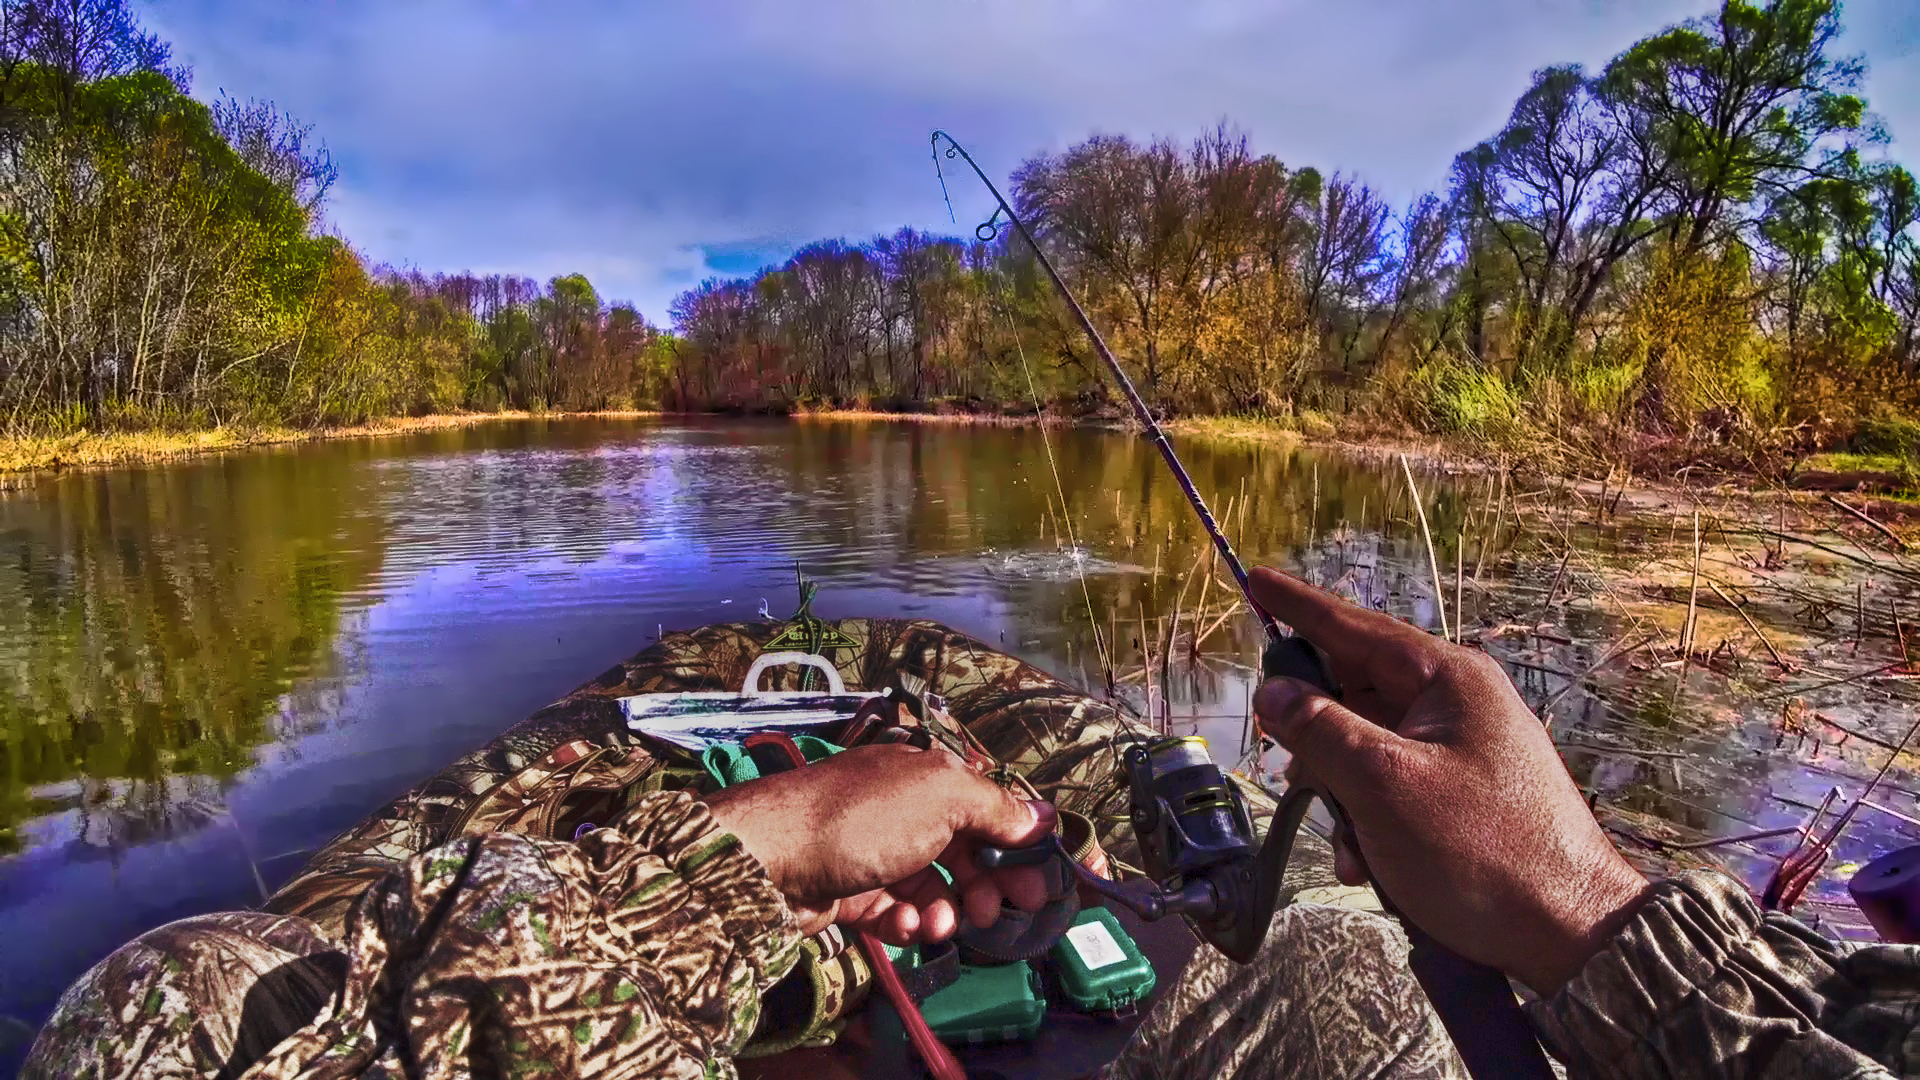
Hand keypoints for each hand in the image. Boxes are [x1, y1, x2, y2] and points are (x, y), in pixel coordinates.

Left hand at [702, 743, 1055, 942]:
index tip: (1046, 878)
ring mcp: (876, 852)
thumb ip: (995, 808)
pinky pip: (896, 912)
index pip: (989, 806)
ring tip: (943, 925)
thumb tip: (1043, 816)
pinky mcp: (851, 892)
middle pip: (966, 849)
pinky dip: (907, 923)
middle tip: (1007, 911)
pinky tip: (904, 927)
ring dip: (948, 910)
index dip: (1021, 841)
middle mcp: (903, 808)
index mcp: (927, 775)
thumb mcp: (941, 797)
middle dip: (990, 882)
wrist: (768, 858)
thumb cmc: (861, 818)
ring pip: (934, 887)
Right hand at [1250, 567, 1649, 994]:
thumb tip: (1274, 691)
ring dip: (1342, 795)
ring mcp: (1461, 748)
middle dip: (1316, 737)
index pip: (1356, 626)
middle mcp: (1457, 702)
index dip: (1298, 607)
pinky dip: (1369, 820)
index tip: (1254, 579)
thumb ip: (1321, 729)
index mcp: (1448, 679)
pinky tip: (1370, 863)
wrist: (1570, 931)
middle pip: (1355, 691)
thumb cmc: (1480, 849)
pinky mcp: (1462, 793)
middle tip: (1292, 772)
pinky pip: (1391, 787)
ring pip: (1366, 747)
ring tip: (1351, 847)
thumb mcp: (1384, 785)